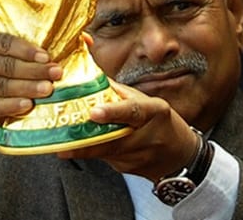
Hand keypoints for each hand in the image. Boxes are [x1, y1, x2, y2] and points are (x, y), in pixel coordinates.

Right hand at [0, 28, 61, 137]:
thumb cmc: (9, 70)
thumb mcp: (16, 54)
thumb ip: (38, 46)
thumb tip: (84, 38)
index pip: (5, 42)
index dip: (26, 49)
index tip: (47, 56)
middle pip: (6, 64)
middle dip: (34, 70)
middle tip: (56, 73)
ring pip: (3, 85)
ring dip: (27, 87)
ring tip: (48, 89)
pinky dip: (12, 106)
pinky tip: (28, 105)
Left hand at [57, 81, 199, 181]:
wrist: (181, 155)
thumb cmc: (158, 120)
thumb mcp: (143, 100)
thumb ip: (116, 91)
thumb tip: (87, 73)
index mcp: (154, 111)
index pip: (133, 110)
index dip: (113, 112)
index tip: (94, 112)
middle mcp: (149, 135)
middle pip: (115, 139)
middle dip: (88, 142)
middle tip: (64, 142)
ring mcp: (140, 156)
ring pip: (106, 152)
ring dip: (83, 149)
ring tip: (61, 146)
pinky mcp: (130, 168)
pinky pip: (106, 159)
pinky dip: (91, 152)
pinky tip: (77, 149)